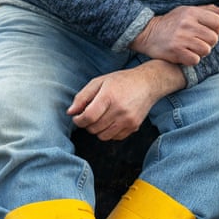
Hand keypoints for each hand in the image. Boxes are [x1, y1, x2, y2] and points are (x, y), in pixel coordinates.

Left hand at [68, 61, 183, 140]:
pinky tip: (111, 121)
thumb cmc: (122, 81)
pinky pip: (115, 138)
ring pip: (103, 136)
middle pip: (94, 128)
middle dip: (87, 124)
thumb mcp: (99, 82)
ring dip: (97, 130)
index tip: (77, 117)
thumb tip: (70, 112)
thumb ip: (82, 97)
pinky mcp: (134, 126)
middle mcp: (120, 110)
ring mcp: (128, 120)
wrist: (148, 83)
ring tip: (100, 119)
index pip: (88, 117)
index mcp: (109, 97)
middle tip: (89, 116)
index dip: (78, 120)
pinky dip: (109, 132)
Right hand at [131, 4, 218, 64]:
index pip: (218, 22)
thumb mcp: (188, 11)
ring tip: (193, 48)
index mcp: (192, 12)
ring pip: (206, 50)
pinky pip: (195, 60)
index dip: (217, 29)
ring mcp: (181, 38)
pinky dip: (192, 60)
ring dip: (201, 52)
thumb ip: (208, 11)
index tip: (209, 32)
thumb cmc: (172, 22)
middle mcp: (187, 24)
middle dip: (209, 42)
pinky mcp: (175, 51)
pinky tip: (186, 55)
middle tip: (199, 42)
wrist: (147, 33)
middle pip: (214, 38)